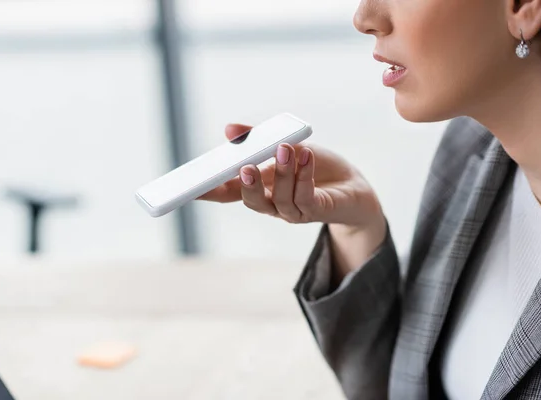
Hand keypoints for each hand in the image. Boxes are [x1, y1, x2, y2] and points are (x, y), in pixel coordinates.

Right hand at [199, 124, 384, 230]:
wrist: (352, 187)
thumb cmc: (313, 166)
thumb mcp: (285, 146)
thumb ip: (258, 139)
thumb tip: (230, 129)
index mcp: (259, 189)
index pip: (228, 193)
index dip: (208, 193)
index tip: (188, 187)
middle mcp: (272, 205)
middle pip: (252, 201)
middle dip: (247, 185)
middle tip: (245, 166)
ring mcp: (294, 212)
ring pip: (280, 200)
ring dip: (282, 173)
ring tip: (285, 149)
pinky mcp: (317, 211)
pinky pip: (305, 199)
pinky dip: (304, 177)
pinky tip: (306, 157)